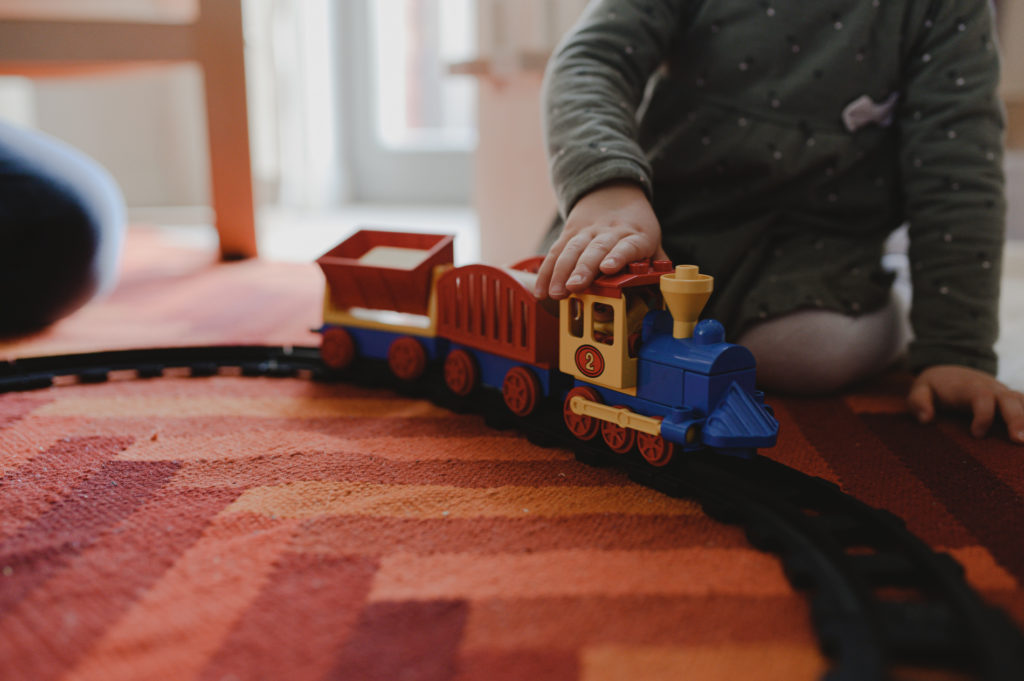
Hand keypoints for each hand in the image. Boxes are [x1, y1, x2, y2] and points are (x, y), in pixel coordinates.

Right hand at [533, 182, 665, 298]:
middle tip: (575, 287)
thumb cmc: (635, 226)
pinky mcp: (569, 233)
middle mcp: (609, 231)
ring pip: (572, 250)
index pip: (627, 245)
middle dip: (583, 268)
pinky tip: (541, 290)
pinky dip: (547, 272)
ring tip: (556, 293)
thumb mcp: (651, 240)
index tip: (608, 267)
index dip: (618, 255)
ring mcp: (587, 231)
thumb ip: (656, 264)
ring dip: (561, 272)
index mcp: (635, 235)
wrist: (612, 190)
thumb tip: (666, 287)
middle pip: (595, 249)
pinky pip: (556, 252)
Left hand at [907, 365, 1023, 443]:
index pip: (981, 396)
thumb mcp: (920, 390)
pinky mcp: (1010, 401)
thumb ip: (918, 402)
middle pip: (1009, 399)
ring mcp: (1003, 394)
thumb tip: (925, 419)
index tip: (977, 434)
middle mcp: (991, 389)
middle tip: (1019, 440)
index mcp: (968, 387)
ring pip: (1021, 402)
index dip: (983, 414)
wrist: (950, 372)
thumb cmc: (934, 387)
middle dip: (1016, 418)